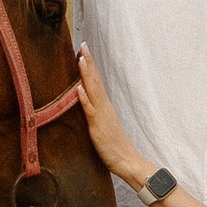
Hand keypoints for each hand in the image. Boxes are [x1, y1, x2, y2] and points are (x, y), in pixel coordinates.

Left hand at [75, 49, 152, 192]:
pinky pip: (90, 111)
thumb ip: (95, 113)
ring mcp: (101, 115)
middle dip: (88, 62)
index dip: (89, 65)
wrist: (128, 161)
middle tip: (82, 44)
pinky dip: (85, 99)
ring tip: (80, 58)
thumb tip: (87, 101)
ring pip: (93, 90)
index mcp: (104, 105)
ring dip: (86, 74)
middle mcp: (103, 107)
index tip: (83, 49)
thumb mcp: (103, 125)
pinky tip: (79, 88)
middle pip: (95, 80)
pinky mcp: (98, 127)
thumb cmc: (115, 145)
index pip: (96, 81)